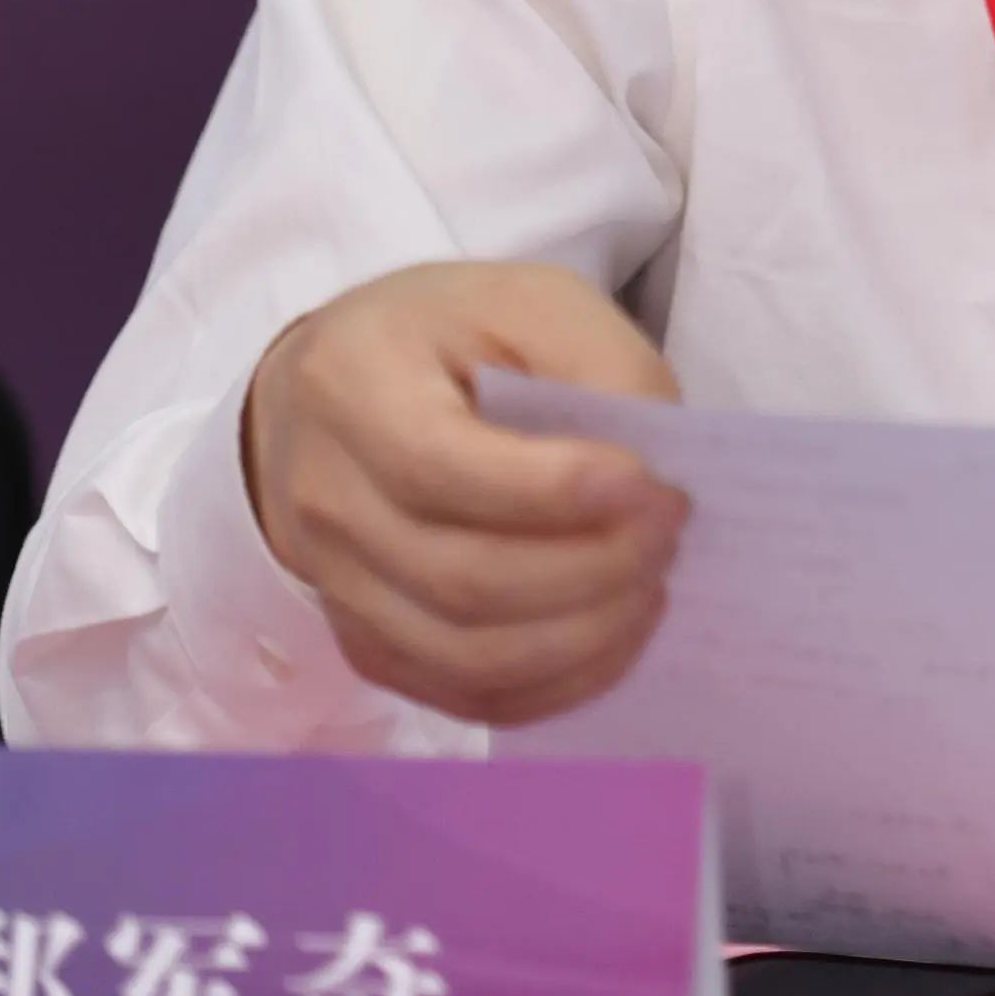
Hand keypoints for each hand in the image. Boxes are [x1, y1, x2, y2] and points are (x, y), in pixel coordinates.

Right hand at [243, 259, 688, 727]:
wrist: (340, 390)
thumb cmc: (453, 333)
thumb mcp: (534, 300)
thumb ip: (603, 364)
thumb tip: (656, 470)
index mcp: (353, 384)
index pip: (444, 467)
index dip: (557, 492)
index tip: (653, 485)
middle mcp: (324, 496)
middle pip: (462, 579)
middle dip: (593, 569)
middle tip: (670, 530)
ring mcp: (334, 583)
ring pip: (465, 655)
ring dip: (584, 636)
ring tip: (652, 582)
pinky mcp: (364, 641)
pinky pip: (461, 695)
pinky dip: (554, 684)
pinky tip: (613, 634)